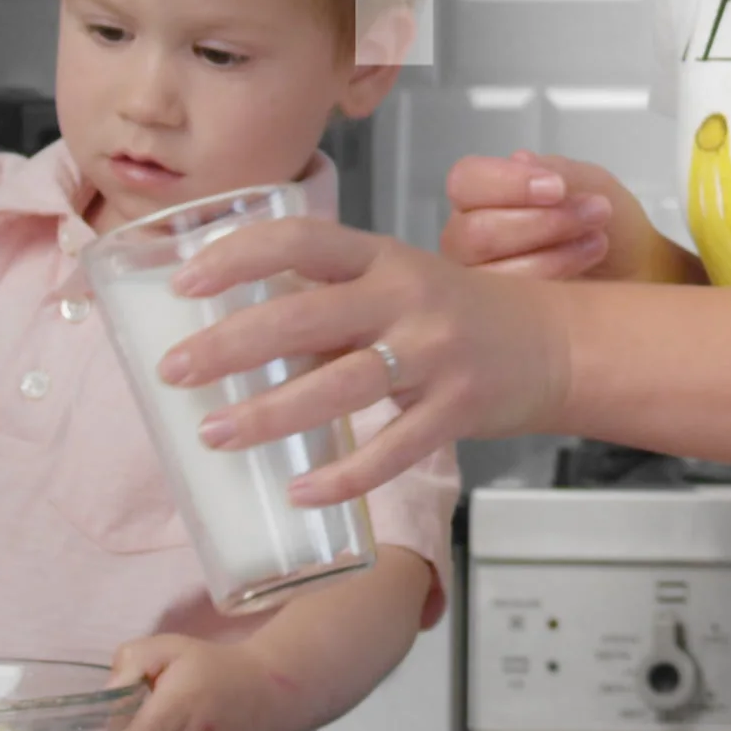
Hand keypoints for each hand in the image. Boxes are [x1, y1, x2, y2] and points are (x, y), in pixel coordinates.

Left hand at [154, 217, 568, 504]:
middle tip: (175, 371)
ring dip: (271, 413)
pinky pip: (394, 448)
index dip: (239, 256)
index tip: (184, 282)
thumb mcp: (396, 285)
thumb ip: (328, 304)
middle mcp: (408, 298)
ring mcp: (436, 355)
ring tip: (215, 434)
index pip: (303, 240)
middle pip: (308, 315)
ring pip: (342, 385)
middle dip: (231, 344)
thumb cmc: (456, 316)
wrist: (555, 345)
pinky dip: (344, 474)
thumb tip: (230, 339)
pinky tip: (300, 490)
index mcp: (383, 258)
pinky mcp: (458, 410)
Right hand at [443, 153, 679, 283]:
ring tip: (597, 241)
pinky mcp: (496, 318)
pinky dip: (552, 279)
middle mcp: (468, 238)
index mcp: (482, 196)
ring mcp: (476, 283)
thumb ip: (557, 171)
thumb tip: (520, 160)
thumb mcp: (591, 184)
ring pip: (488, 271)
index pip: (466, 181)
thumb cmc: (605, 222)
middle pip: (474, 231)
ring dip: (551, 253)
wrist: (638, 270)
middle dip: (542, 222)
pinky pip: (507, 306)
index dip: (508, 184)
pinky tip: (586, 264)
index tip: (558, 188)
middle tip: (595, 213)